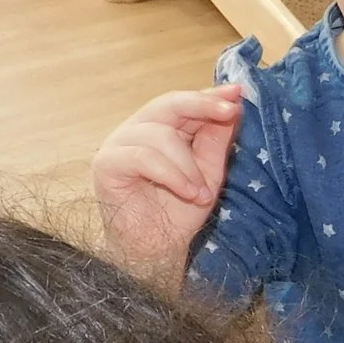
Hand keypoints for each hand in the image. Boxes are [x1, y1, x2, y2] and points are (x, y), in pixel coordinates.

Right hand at [95, 84, 241, 274]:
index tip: (237, 92)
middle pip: (168, 104)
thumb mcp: (208, 172)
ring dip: (189, 166)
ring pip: (160, 134)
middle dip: (202, 106)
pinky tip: (188, 193)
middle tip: (230, 113)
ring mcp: (118, 144)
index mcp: (161, 129)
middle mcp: (137, 130)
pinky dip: (172, 175)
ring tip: (202, 194)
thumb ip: (215, 140)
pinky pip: (143, 157)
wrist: (155, 250)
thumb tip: (234, 105)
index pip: (184, 103)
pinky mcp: (106, 163)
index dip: (209, 96)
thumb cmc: (179, 212)